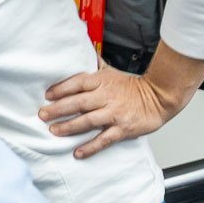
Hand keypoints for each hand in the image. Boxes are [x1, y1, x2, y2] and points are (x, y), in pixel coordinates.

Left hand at [40, 62, 183, 158]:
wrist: (161, 97)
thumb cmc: (133, 86)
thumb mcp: (112, 71)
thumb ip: (94, 65)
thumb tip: (80, 50)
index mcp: (102, 81)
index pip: (78, 83)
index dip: (61, 89)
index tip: (47, 95)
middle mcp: (107, 97)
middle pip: (79, 102)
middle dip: (58, 109)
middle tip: (42, 115)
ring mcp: (115, 114)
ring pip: (88, 121)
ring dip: (69, 127)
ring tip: (54, 131)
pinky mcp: (123, 129)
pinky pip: (104, 139)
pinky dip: (90, 147)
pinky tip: (78, 153)